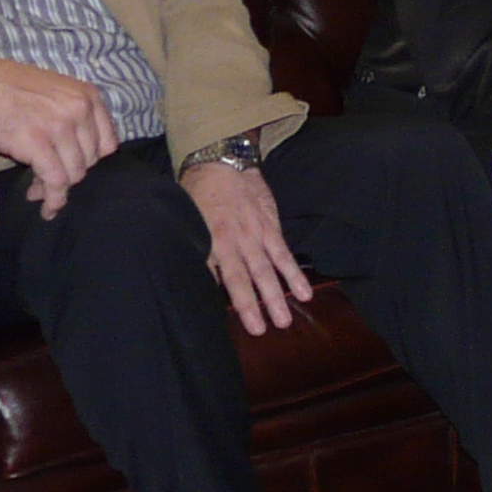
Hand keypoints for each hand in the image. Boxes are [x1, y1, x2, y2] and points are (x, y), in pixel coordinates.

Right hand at [0, 45, 117, 217]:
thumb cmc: (6, 86)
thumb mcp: (54, 92)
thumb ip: (72, 117)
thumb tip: (76, 158)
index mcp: (88, 96)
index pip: (107, 144)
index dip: (89, 161)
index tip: (71, 167)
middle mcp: (80, 109)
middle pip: (90, 161)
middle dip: (70, 175)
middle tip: (46, 180)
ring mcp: (60, 126)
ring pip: (74, 174)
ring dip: (57, 188)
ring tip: (37, 192)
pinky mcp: (37, 143)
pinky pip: (56, 181)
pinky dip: (53, 199)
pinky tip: (45, 207)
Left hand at [179, 157, 311, 333]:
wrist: (222, 161)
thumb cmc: (198, 193)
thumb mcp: (187, 219)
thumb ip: (197, 249)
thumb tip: (200, 281)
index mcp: (210, 240)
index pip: (219, 275)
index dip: (227, 298)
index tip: (232, 319)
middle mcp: (234, 240)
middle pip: (245, 277)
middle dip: (254, 304)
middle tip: (262, 330)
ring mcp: (255, 234)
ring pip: (267, 269)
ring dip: (276, 295)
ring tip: (284, 320)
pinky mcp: (271, 227)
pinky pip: (284, 254)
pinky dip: (293, 273)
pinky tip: (304, 292)